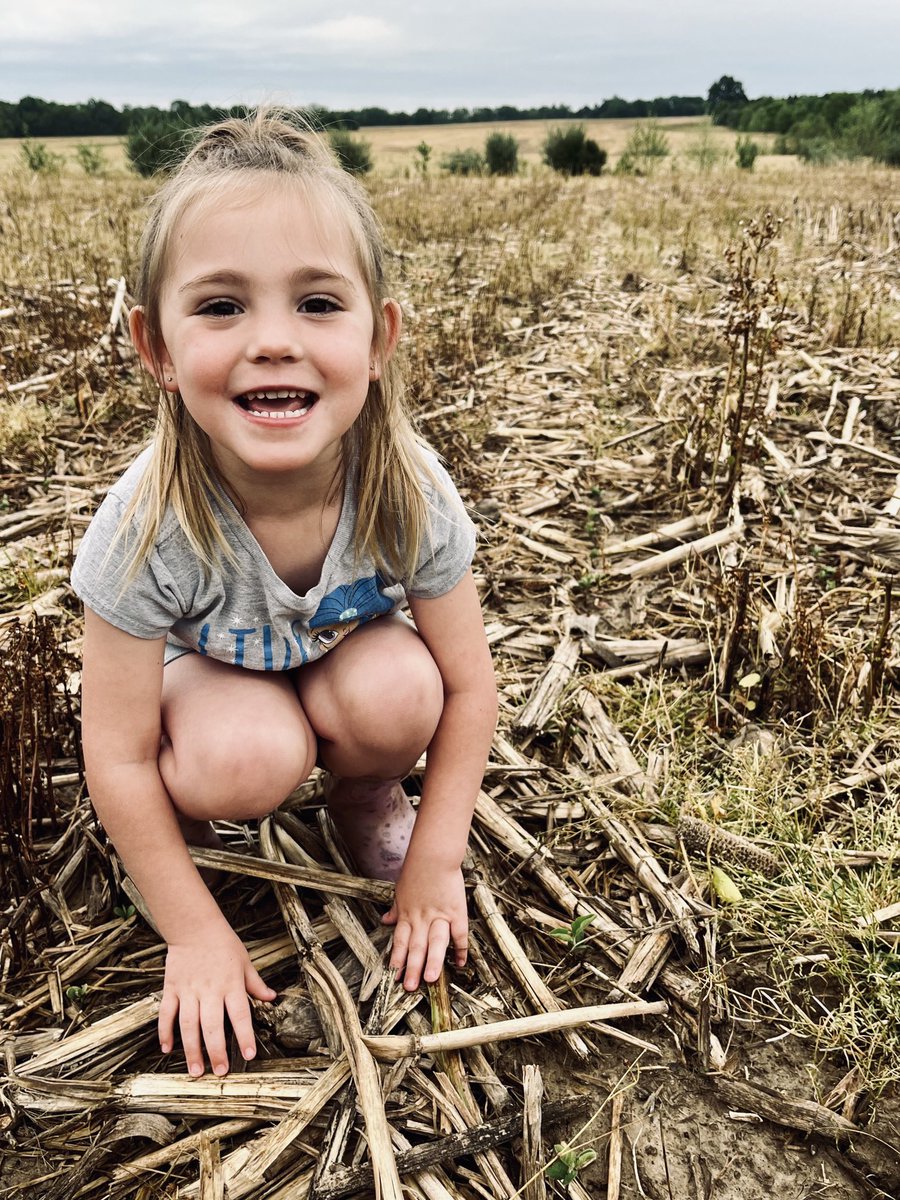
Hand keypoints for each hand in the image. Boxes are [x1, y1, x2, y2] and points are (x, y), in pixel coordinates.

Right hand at [159, 923, 275, 1076]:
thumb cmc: (223, 944)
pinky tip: (167, 1049)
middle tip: (219, 1072)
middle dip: (216, 1051)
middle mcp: (209, 990)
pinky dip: (165, 1032)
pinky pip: (166, 1014)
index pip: (240, 1015)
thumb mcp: (245, 961)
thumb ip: (255, 983)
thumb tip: (271, 997)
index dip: (244, 1036)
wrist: (194, 926)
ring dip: (192, 1049)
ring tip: (196, 1070)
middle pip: (212, 1025)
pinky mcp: (171, 988)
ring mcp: (188, 990)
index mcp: (230, 984)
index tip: (249, 1056)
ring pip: (188, 1025)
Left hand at [382, 859, 467, 990]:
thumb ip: (395, 909)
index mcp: (406, 914)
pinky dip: (461, 949)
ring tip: (430, 979)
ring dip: (433, 961)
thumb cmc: (415, 871)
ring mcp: (439, 915)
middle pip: (416, 946)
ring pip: (435, 942)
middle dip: (412, 968)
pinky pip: (459, 933)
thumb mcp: (400, 891)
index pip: (400, 941)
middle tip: (409, 987)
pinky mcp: (456, 911)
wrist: (433, 856)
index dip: (397, 959)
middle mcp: (421, 918)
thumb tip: (385, 920)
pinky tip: (460, 963)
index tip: (394, 976)